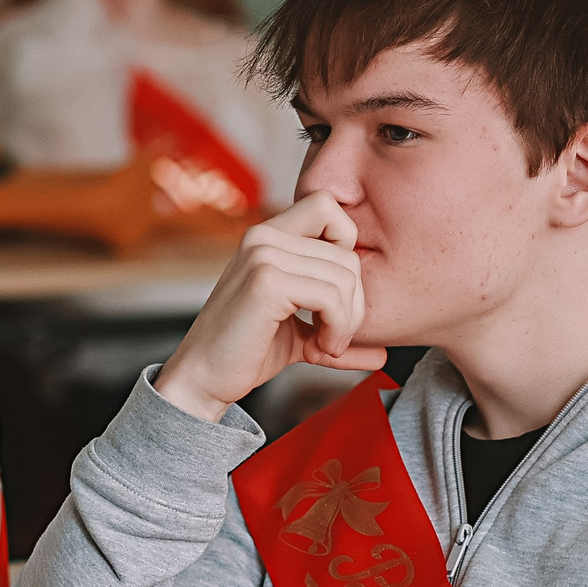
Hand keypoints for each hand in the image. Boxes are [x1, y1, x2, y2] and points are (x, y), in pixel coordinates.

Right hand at [155, 192, 388, 421]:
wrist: (203, 379)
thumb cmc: (248, 352)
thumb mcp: (300, 334)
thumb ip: (337, 331)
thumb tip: (384, 352)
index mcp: (270, 235)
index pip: (330, 206)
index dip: (347, 247)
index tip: (334, 295)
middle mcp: (264, 235)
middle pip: (349, 253)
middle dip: (355, 303)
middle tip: (335, 338)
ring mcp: (263, 254)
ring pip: (346, 276)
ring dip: (347, 322)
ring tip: (325, 346)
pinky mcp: (266, 282)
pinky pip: (331, 297)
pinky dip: (336, 329)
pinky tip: (318, 349)